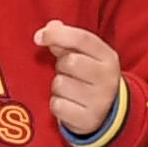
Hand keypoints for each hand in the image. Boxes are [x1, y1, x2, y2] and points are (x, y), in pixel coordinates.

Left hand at [34, 20, 121, 138]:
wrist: (106, 113)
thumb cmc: (89, 77)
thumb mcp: (85, 56)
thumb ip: (67, 39)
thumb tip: (50, 27)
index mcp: (108, 57)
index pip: (82, 39)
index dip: (57, 34)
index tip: (39, 37)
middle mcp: (108, 78)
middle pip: (69, 62)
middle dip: (61, 66)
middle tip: (68, 73)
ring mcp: (100, 101)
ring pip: (60, 84)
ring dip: (58, 87)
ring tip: (70, 90)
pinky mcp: (88, 120)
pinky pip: (57, 105)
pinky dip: (57, 104)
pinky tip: (68, 104)